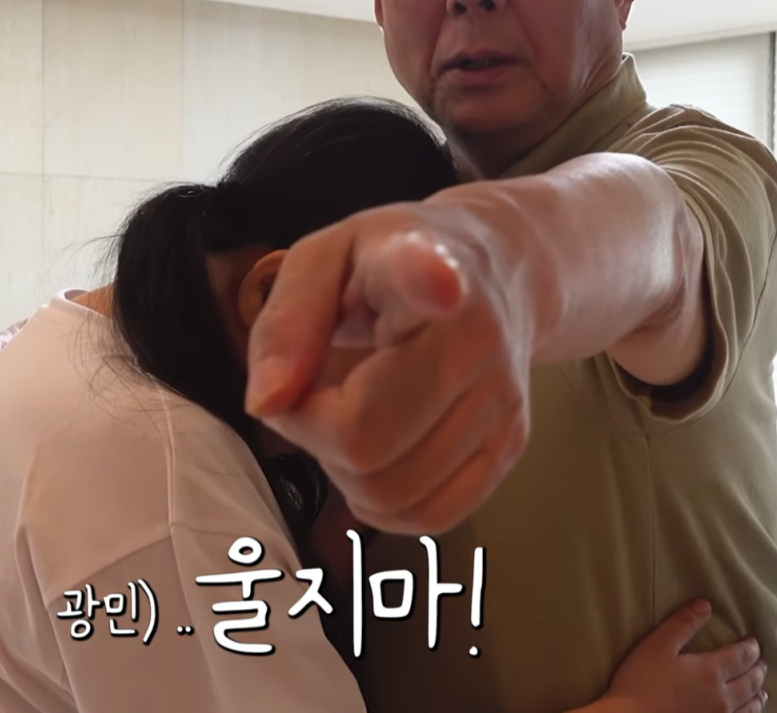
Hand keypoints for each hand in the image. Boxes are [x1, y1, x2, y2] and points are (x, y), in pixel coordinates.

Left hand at [243, 200, 531, 534]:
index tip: (438, 282)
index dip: (430, 282)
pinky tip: (380, 451)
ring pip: (392, 491)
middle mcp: (478, 337)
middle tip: (315, 392)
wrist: (492, 275)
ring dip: (346, 470)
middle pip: (366, 439)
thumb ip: (285, 324)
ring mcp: (501, 400)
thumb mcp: (321, 260)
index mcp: (423, 265)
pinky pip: (429, 515)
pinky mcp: (509, 448)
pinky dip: (385, 503)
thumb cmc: (390, 268)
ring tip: (352, 412)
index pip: (428, 275)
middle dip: (313, 432)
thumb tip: (267, 404)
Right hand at [604, 600, 765, 712]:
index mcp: (711, 671)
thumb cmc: (641, 681)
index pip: (741, 656)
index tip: (754, 642)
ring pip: (749, 706)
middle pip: (750, 681)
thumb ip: (683, 624)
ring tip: (761, 691)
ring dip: (758, 695)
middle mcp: (722, 696)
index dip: (751, 648)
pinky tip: (746, 712)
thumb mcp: (657, 645)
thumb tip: (706, 604)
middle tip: (762, 663)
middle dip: (758, 669)